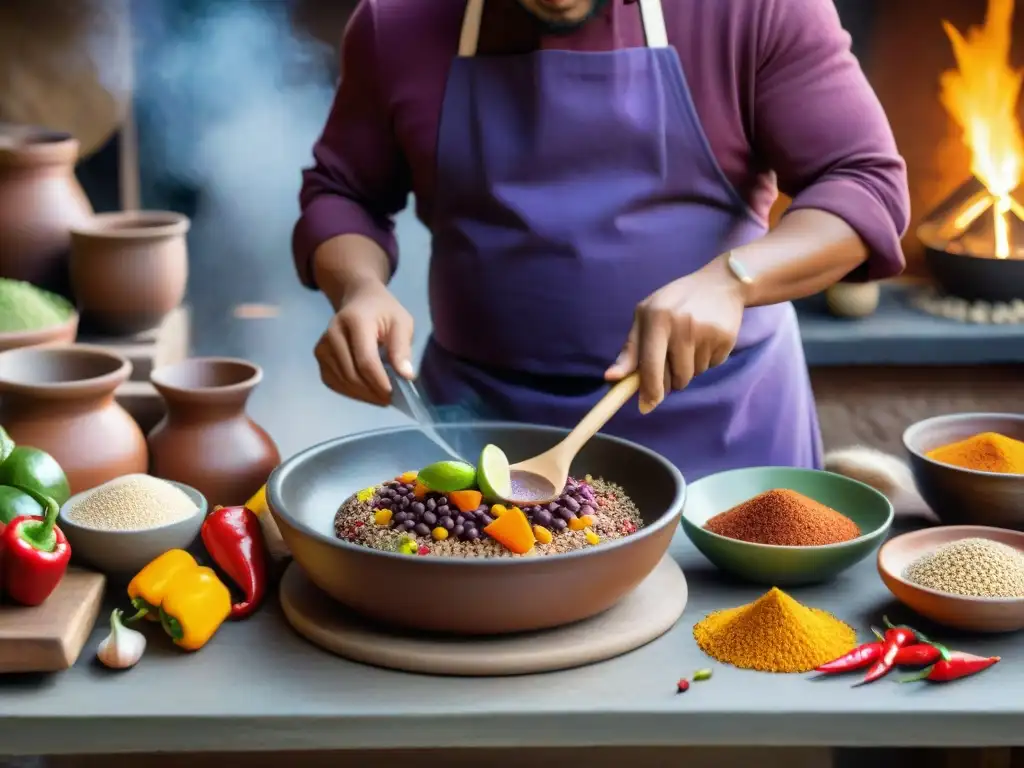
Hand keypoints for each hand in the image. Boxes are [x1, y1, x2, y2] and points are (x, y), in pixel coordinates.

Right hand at [314, 279, 414, 405]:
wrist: (359, 300)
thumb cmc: (384, 312)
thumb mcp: (402, 323)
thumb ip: (402, 348)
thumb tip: (406, 376)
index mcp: (354, 321)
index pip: (365, 360)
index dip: (379, 381)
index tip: (395, 395)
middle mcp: (333, 333)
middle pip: (352, 374)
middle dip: (373, 392)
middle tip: (392, 399)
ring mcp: (322, 346)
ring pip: (343, 382)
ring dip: (364, 395)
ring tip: (382, 396)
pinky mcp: (320, 357)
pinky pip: (335, 383)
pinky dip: (352, 392)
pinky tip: (368, 391)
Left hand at [605, 258, 746, 413]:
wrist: (721, 283)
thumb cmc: (674, 302)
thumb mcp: (646, 317)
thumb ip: (630, 349)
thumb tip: (611, 378)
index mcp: (657, 319)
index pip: (650, 365)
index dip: (648, 390)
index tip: (645, 407)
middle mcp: (682, 326)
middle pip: (674, 378)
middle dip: (669, 380)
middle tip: (670, 360)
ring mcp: (706, 333)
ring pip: (692, 375)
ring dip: (687, 369)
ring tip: (689, 343)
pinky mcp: (726, 339)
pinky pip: (710, 367)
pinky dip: (705, 360)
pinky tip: (705, 338)